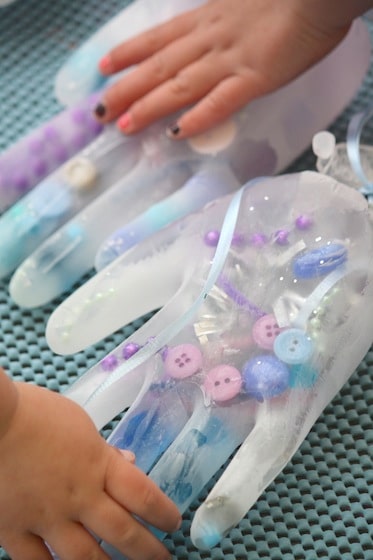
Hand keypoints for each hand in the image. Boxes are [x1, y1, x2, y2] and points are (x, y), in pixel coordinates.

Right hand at [0, 382, 179, 559]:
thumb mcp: (80, 423)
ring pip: (85, 557)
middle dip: (148, 551)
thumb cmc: (37, 414)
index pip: (142, 496)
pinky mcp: (15, 531)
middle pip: (122, 533)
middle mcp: (79, 497)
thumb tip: (125, 463)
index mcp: (98, 465)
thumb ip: (103, 451)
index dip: (163, 513)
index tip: (173, 523)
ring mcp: (46, 518)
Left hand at [94, 0, 349, 137]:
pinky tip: (178, 134)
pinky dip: (198, 118)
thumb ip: (218, 26)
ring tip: (124, 126)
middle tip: (100, 111)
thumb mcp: (239, 7)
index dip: (128, 53)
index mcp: (207, 21)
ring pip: (179, 86)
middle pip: (159, 67)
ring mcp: (230, 60)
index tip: (104, 68)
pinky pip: (221, 102)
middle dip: (126, 90)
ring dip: (149, 107)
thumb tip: (202, 43)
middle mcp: (209, 40)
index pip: (158, 38)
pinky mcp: (254, 79)